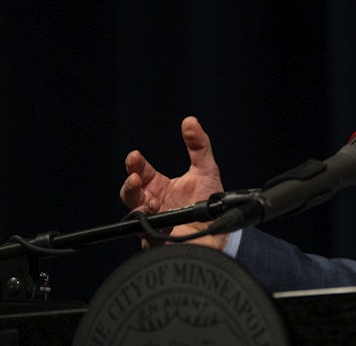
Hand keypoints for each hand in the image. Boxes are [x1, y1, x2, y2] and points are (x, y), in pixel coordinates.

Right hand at [119, 115, 228, 249]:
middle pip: (130, 194)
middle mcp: (152, 203)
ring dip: (139, 207)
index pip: (141, 172)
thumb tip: (190, 121)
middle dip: (129, 185)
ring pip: (134, 215)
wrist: (220, 229)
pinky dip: (153, 227)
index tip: (135, 156)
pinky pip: (148, 235)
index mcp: (159, 186)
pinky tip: (162, 221)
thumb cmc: (209, 200)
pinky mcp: (158, 240)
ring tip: (152, 201)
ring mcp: (153, 223)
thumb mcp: (206, 169)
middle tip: (135, 178)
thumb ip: (199, 146)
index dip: (135, 164)